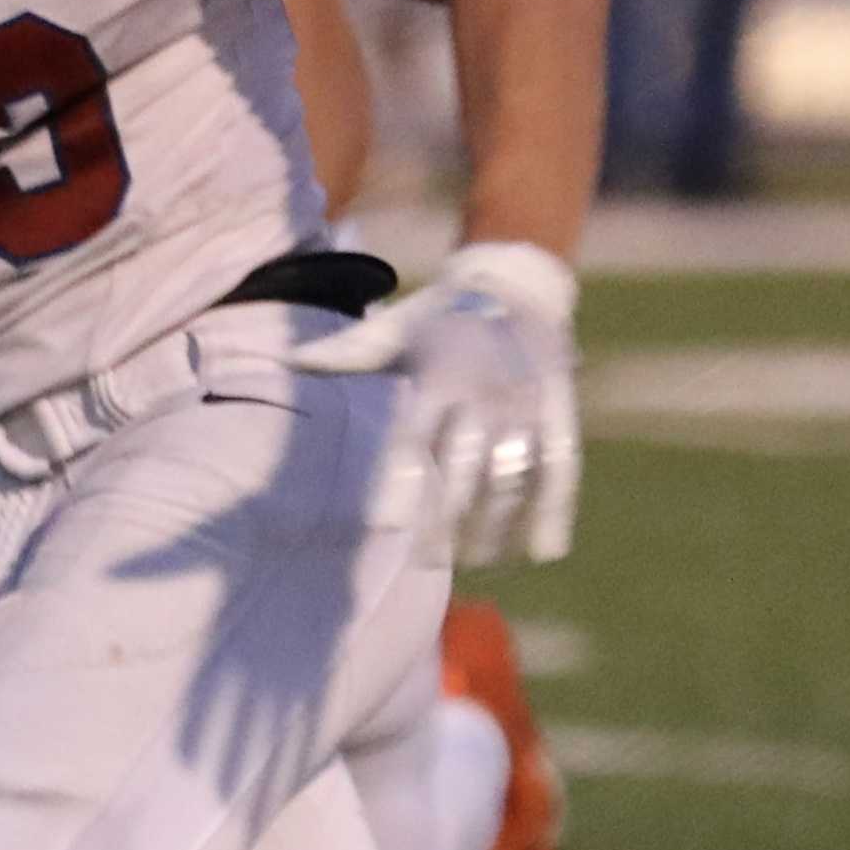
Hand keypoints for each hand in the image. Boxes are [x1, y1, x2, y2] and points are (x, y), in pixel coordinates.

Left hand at [289, 237, 580, 564]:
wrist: (518, 286)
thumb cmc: (440, 318)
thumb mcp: (393, 329)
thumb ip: (346, 354)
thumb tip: (287, 363)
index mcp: (439, 375)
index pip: (416, 440)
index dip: (406, 486)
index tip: (392, 526)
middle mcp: (485, 392)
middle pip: (466, 470)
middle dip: (449, 521)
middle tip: (430, 562)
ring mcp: (527, 405)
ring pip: (514, 477)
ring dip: (499, 527)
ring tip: (480, 561)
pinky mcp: (560, 412)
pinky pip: (562, 468)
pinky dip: (556, 512)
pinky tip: (545, 553)